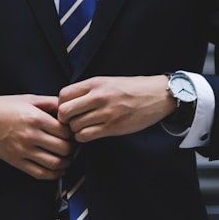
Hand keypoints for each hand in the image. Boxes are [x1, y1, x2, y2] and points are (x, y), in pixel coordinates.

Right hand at [0, 95, 72, 179]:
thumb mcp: (29, 99)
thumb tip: (68, 108)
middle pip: (63, 148)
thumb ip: (50, 102)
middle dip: (71, 148)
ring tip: (66, 157)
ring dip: (65, 162)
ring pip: (54, 163)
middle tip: (71, 145)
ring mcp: (23, 150)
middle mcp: (30, 135)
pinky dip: (54, 174)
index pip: (65, 131)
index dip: (73, 133)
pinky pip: (40, 173)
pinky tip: (57, 169)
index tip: (72, 133)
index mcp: (35, 118)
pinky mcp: (16, 161)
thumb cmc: (4, 107)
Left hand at [58, 76, 175, 142]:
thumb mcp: (108, 82)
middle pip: (64, 112)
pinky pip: (86, 136)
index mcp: (95, 83)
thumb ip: (88, 90)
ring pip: (74, 126)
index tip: (68, 109)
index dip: (61, 104)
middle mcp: (98, 97)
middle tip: (72, 121)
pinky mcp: (113, 127)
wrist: (157, 95)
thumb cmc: (132, 89)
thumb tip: (67, 102)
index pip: (63, 95)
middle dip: (65, 119)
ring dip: (75, 130)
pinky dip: (83, 137)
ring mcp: (106, 113)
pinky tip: (90, 133)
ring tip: (83, 127)